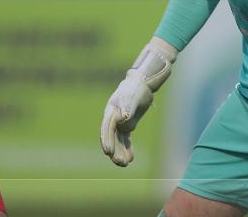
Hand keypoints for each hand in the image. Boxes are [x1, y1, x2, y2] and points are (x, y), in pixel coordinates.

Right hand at [101, 37, 176, 166]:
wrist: (141, 83)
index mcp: (111, 111)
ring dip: (121, 152)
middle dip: (115, 150)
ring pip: (118, 140)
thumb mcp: (132, 97)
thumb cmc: (136, 89)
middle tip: (120, 163)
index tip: (108, 152)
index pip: (107, 128)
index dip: (107, 140)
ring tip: (125, 164)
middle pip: (112, 137)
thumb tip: (123, 119)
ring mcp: (120, 122)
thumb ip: (128, 107)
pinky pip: (125, 139)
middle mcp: (113, 118)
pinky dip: (128, 148)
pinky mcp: (127, 124)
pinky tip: (131, 158)